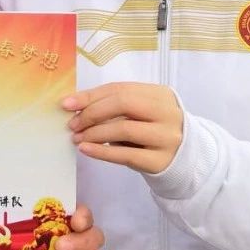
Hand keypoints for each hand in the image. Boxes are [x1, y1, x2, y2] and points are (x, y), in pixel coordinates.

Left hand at [0, 205, 103, 249]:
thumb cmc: (2, 241)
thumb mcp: (8, 222)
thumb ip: (19, 211)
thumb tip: (19, 196)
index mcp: (59, 220)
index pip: (85, 214)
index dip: (85, 217)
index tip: (74, 222)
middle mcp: (71, 239)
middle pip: (96, 237)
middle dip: (82, 243)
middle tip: (59, 248)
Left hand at [64, 83, 183, 173]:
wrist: (182, 159)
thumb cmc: (152, 130)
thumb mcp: (139, 112)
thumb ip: (113, 105)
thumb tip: (73, 105)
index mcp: (160, 94)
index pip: (119, 89)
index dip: (90, 95)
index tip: (67, 104)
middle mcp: (167, 113)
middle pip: (123, 104)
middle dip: (92, 113)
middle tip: (73, 125)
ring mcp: (166, 137)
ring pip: (124, 129)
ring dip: (94, 133)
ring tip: (77, 139)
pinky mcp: (160, 161)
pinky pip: (126, 155)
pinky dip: (102, 152)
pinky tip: (85, 150)